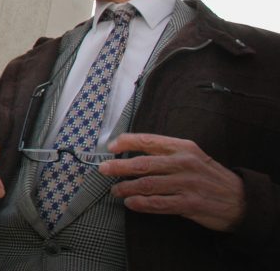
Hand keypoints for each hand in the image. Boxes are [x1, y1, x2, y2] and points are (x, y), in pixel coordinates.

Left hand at [100, 133, 245, 231]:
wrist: (241, 199)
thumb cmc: (210, 176)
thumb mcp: (192, 156)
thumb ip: (166, 154)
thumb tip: (133, 154)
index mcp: (183, 147)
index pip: (148, 140)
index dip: (126, 142)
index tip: (111, 147)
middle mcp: (183, 163)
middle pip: (143, 163)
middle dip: (119, 167)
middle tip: (103, 170)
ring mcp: (187, 184)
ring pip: (148, 184)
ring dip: (127, 188)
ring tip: (115, 190)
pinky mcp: (190, 203)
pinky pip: (159, 203)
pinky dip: (142, 204)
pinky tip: (131, 203)